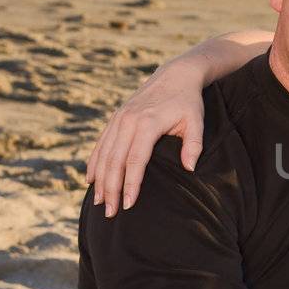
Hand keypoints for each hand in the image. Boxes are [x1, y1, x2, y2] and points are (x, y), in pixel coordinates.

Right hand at [85, 59, 209, 215]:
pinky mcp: (116, 118)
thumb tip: (189, 168)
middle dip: (111, 188)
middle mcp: (128, 121)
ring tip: (100, 203)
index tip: (129, 204)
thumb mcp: (196, 120)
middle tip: (111, 213)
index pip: (135, 160)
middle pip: (115, 161)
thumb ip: (194, 144)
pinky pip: (101, 144)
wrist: (176, 75)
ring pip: (104, 154)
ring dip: (100, 180)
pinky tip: (91, 180)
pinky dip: (95, 162)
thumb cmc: (188, 101)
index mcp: (147, 123)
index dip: (131, 184)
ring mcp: (119, 119)